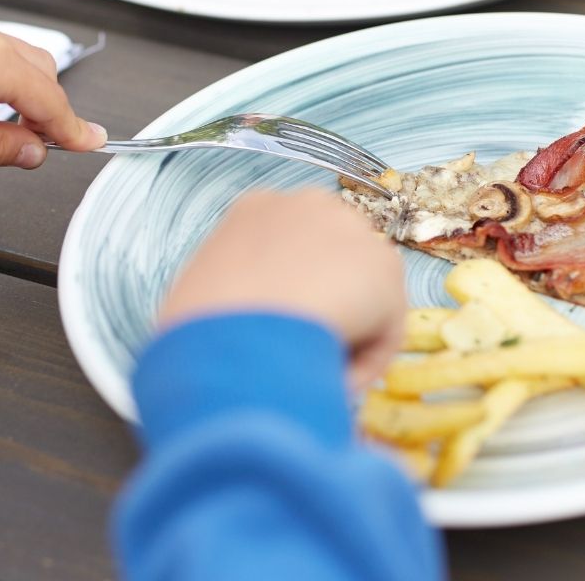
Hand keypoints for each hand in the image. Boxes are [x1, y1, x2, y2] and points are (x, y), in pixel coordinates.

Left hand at [0, 14, 105, 185]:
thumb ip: (4, 148)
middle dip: (47, 105)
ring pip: (8, 56)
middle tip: (43, 142)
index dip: (72, 128)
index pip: (50, 99)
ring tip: (0, 130)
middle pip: (38, 68)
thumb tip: (30, 149)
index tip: (90, 141)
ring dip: (17, 91)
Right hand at [158, 188, 407, 388]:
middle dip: (323, 307)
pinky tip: (332, 380)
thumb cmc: (199, 324)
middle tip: (304, 355)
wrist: (237, 333)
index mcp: (257, 209)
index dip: (287, 296)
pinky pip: (383, 330)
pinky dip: (363, 362)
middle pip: (328, 265)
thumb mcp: (200, 296)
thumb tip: (248, 327)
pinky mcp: (385, 268)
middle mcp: (308, 204)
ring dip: (344, 338)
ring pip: (360, 298)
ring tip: (314, 376)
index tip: (275, 334)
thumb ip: (234, 296)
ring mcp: (351, 230)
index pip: (288, 250)